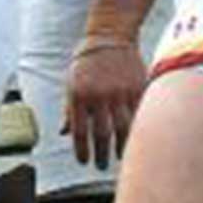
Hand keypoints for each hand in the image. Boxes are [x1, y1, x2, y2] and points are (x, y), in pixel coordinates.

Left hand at [65, 37, 147, 167]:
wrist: (109, 36)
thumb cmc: (86, 62)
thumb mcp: (71, 83)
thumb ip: (69, 109)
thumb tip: (64, 133)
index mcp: (79, 95)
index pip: (80, 131)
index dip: (82, 151)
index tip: (84, 162)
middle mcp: (99, 95)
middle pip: (102, 134)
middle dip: (101, 155)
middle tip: (101, 167)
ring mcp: (120, 91)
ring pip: (123, 128)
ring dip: (120, 147)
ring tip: (118, 157)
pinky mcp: (137, 87)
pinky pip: (138, 115)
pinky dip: (136, 130)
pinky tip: (134, 139)